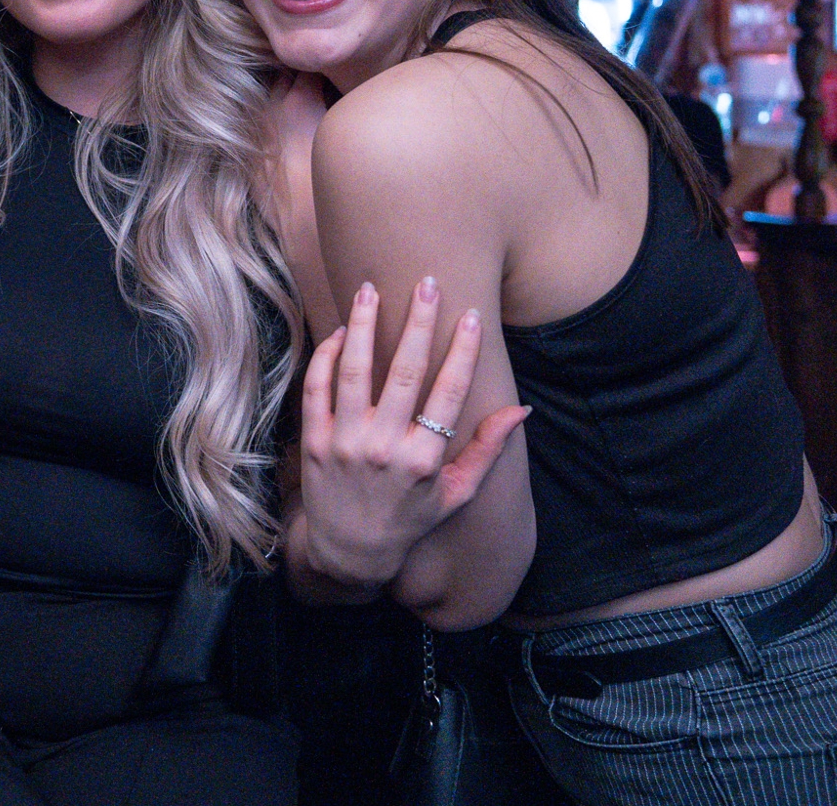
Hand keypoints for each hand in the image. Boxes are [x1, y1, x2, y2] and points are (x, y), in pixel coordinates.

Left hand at [297, 278, 527, 588]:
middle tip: (427, 283)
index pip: (449, 393)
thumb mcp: (456, 493)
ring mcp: (345, 443)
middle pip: (403, 373)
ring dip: (362, 325)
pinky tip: (339, 331)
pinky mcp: (314, 441)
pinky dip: (326, 356)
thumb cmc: (409, 518)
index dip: (462, 351)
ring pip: (353, 371)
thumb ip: (487, 450)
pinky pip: (316, 388)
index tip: (472, 314)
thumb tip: (522, 409)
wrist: (350, 553)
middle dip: (416, 324)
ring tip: (369, 288)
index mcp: (424, 460)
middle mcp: (384, 448)